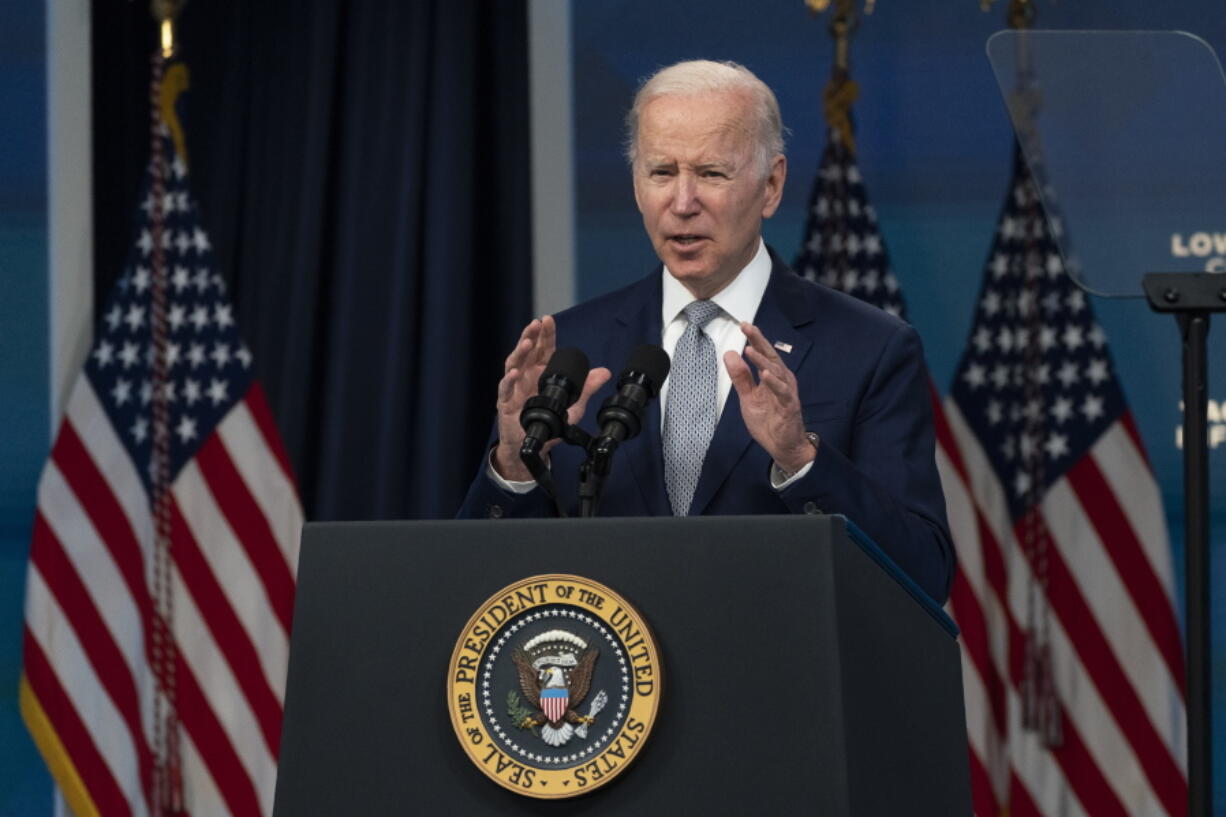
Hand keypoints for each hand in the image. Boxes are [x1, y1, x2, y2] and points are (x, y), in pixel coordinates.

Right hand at [492, 316, 610, 480]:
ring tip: (527, 343)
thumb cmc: (550, 420)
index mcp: (541, 371)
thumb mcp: (574, 404)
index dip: (546, 334)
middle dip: (530, 335)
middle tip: (536, 324)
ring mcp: (515, 386)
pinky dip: (509, 379)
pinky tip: (515, 373)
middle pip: (526, 350)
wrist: (534, 443)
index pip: (543, 348)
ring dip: (519, 352)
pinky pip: (505, 388)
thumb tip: (605, 373)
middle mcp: (527, 375)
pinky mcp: (506, 401)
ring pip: (513, 364)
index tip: (548, 320)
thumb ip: (587, 388)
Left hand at [724, 322, 815, 473]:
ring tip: (749, 350)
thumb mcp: (748, 397)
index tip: (744, 324)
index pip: (763, 353)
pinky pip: (782, 392)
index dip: (754, 339)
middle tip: (747, 327)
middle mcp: (781, 380)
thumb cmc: (769, 420)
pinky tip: (765, 374)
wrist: (783, 445)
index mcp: (772, 376)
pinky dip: (774, 383)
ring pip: (776, 372)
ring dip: (763, 360)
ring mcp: (786, 392)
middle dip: (759, 341)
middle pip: (770, 356)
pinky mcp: (789, 406)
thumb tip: (730, 354)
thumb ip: (741, 377)